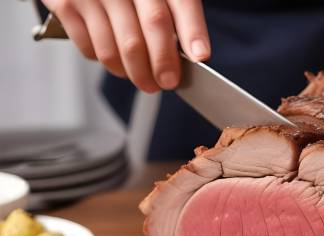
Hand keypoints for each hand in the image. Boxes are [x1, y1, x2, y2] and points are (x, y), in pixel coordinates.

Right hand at [42, 0, 210, 91]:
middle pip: (153, 26)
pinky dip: (106, 62)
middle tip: (166, 82)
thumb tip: (191, 56)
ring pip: (119, 47)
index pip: (182, 3)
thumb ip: (174, 18)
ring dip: (134, 72)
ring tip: (143, 79)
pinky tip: (115, 59)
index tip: (200, 56)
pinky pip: (90, 48)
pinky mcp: (67, 4)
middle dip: (163, 63)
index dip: (193, 31)